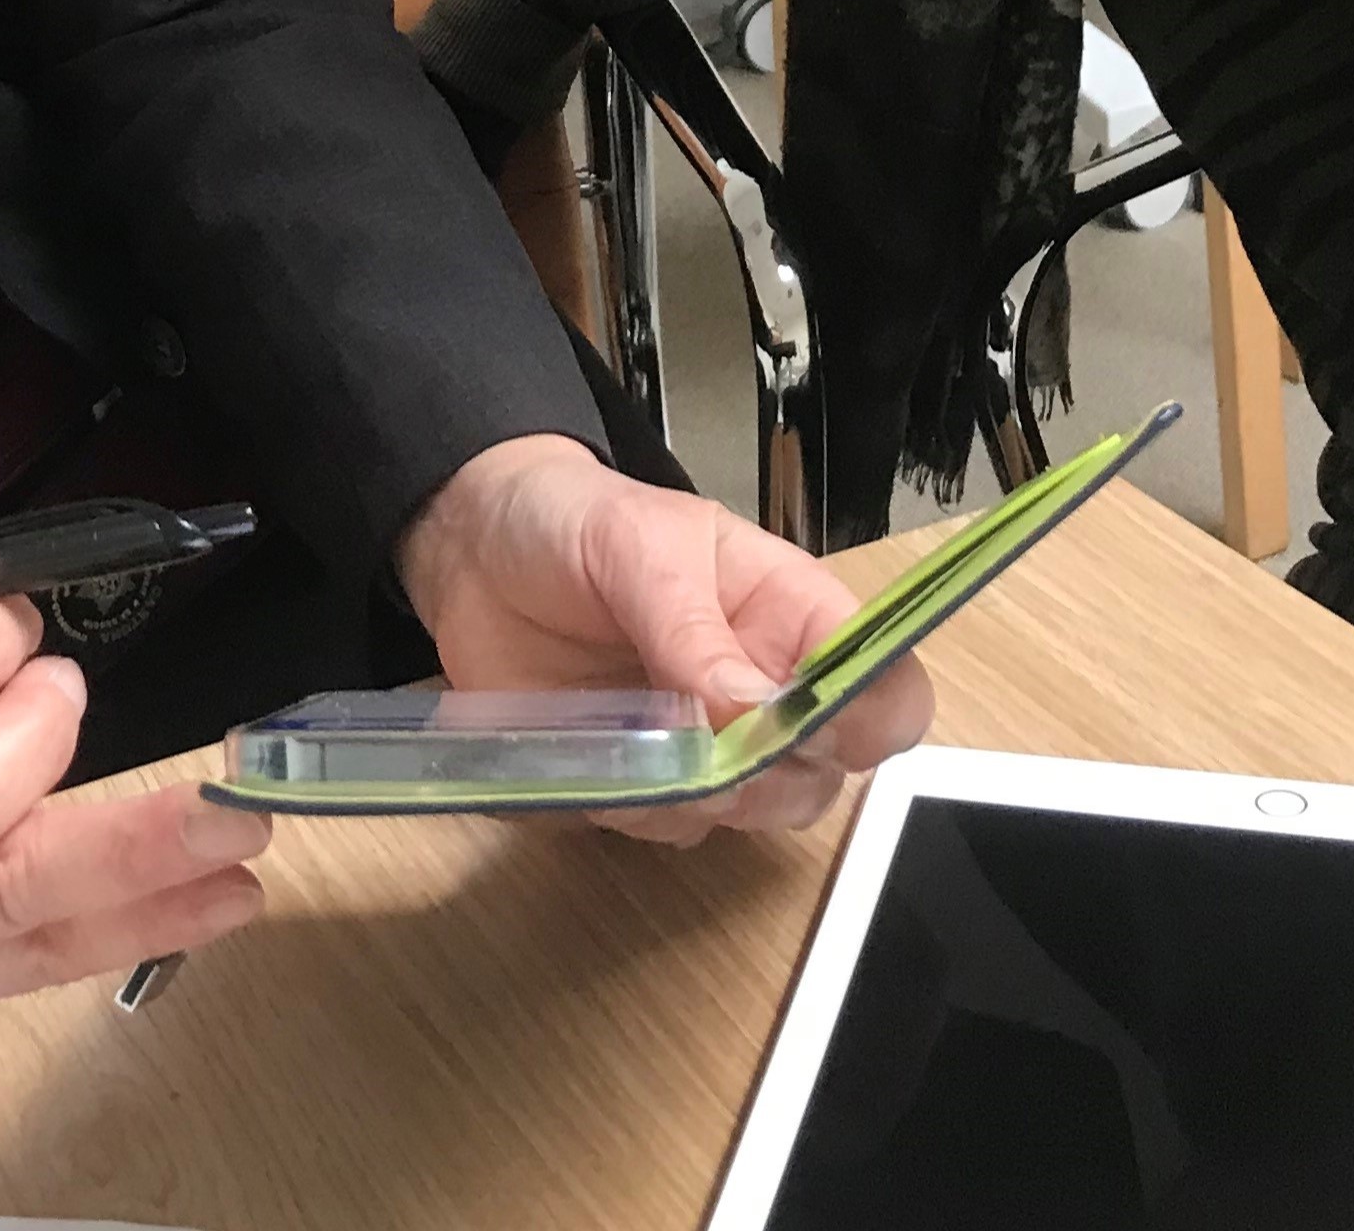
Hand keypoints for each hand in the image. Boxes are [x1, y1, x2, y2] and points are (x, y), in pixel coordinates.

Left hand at [395, 435, 932, 845]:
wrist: (468, 550)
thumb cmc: (568, 522)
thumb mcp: (632, 545)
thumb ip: (690, 626)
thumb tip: (749, 713)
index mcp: (787, 613)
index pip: (884, 685)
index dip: (871, 721)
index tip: (807, 726)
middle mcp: (760, 689)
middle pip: (823, 776)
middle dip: (768, 777)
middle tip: (699, 743)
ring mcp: (703, 744)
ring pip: (746, 817)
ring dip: (693, 799)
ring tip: (628, 737)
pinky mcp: (640, 781)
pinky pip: (662, 831)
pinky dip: (627, 810)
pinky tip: (588, 755)